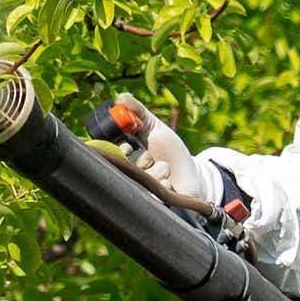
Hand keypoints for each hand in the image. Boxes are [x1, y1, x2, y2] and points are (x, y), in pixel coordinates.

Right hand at [88, 91, 222, 210]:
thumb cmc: (169, 150)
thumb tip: (121, 97)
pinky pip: (155, 193)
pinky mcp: (152, 203)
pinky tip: (170, 183)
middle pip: (124, 169)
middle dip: (140, 160)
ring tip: (165, 168)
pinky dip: (165, 183)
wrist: (190, 173)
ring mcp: (139, 190)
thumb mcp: (154, 126)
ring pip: (142, 179)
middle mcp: (126, 175)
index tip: (128, 145)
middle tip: (150, 156)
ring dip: (158, 169)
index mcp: (121, 157)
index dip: (119, 150)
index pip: (108, 154)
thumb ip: (138, 111)